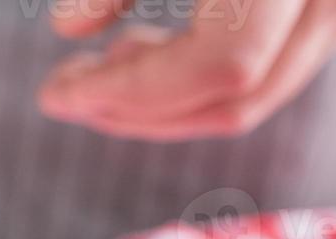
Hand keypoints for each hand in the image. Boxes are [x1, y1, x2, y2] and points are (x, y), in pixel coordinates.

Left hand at [39, 0, 335, 140]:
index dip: (131, 93)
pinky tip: (153, 45)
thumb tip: (68, 31)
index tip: (58, 93)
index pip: (218, 67)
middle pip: (241, 97)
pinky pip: (278, 59)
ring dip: (175, 96)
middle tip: (66, 95)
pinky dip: (211, 69)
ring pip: (263, 89)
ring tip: (105, 68)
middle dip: (144, 110)